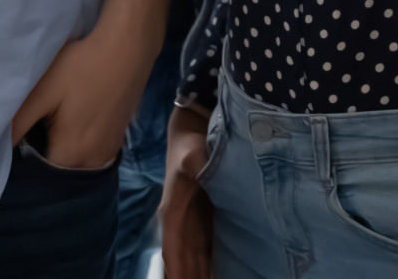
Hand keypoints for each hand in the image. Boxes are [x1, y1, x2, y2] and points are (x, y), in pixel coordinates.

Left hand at [10, 23, 158, 170]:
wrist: (126, 48)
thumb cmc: (81, 67)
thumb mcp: (42, 92)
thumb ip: (18, 124)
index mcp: (71, 155)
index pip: (39, 172)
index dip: (25, 157)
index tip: (18, 137)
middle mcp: (93, 162)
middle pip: (58, 169)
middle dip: (43, 154)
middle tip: (32, 126)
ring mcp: (109, 151)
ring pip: (75, 162)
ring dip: (61, 149)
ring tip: (50, 122)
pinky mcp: (118, 139)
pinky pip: (91, 152)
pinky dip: (78, 143)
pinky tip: (72, 119)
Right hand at [158, 103, 216, 278]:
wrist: (192, 133)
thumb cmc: (190, 145)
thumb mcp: (192, 153)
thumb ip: (196, 162)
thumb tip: (197, 165)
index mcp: (173, 214)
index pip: (173, 252)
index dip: (178, 272)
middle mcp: (180, 225)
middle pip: (184, 263)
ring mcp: (192, 226)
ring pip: (195, 261)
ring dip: (200, 276)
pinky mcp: (205, 223)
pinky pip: (207, 253)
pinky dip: (210, 267)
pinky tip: (224, 275)